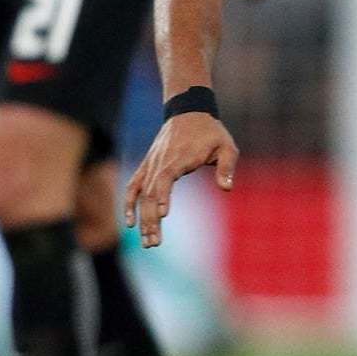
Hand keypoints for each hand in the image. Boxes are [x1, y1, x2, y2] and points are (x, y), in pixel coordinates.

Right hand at [123, 113, 239, 248]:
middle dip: (150, 219)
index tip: (162, 214)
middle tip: (154, 243)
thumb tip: (227, 188)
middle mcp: (160, 163)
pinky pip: (133, 186)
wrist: (189, 112)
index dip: (162, 196)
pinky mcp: (147, 166)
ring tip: (147, 241)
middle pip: (150, 193)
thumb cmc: (211, 132)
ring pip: (141, 194)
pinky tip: (130, 222)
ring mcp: (151, 165)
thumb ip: (227, 167)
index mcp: (179, 158)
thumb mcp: (226, 146)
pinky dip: (129, 203)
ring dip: (142, 218)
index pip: (165, 178)